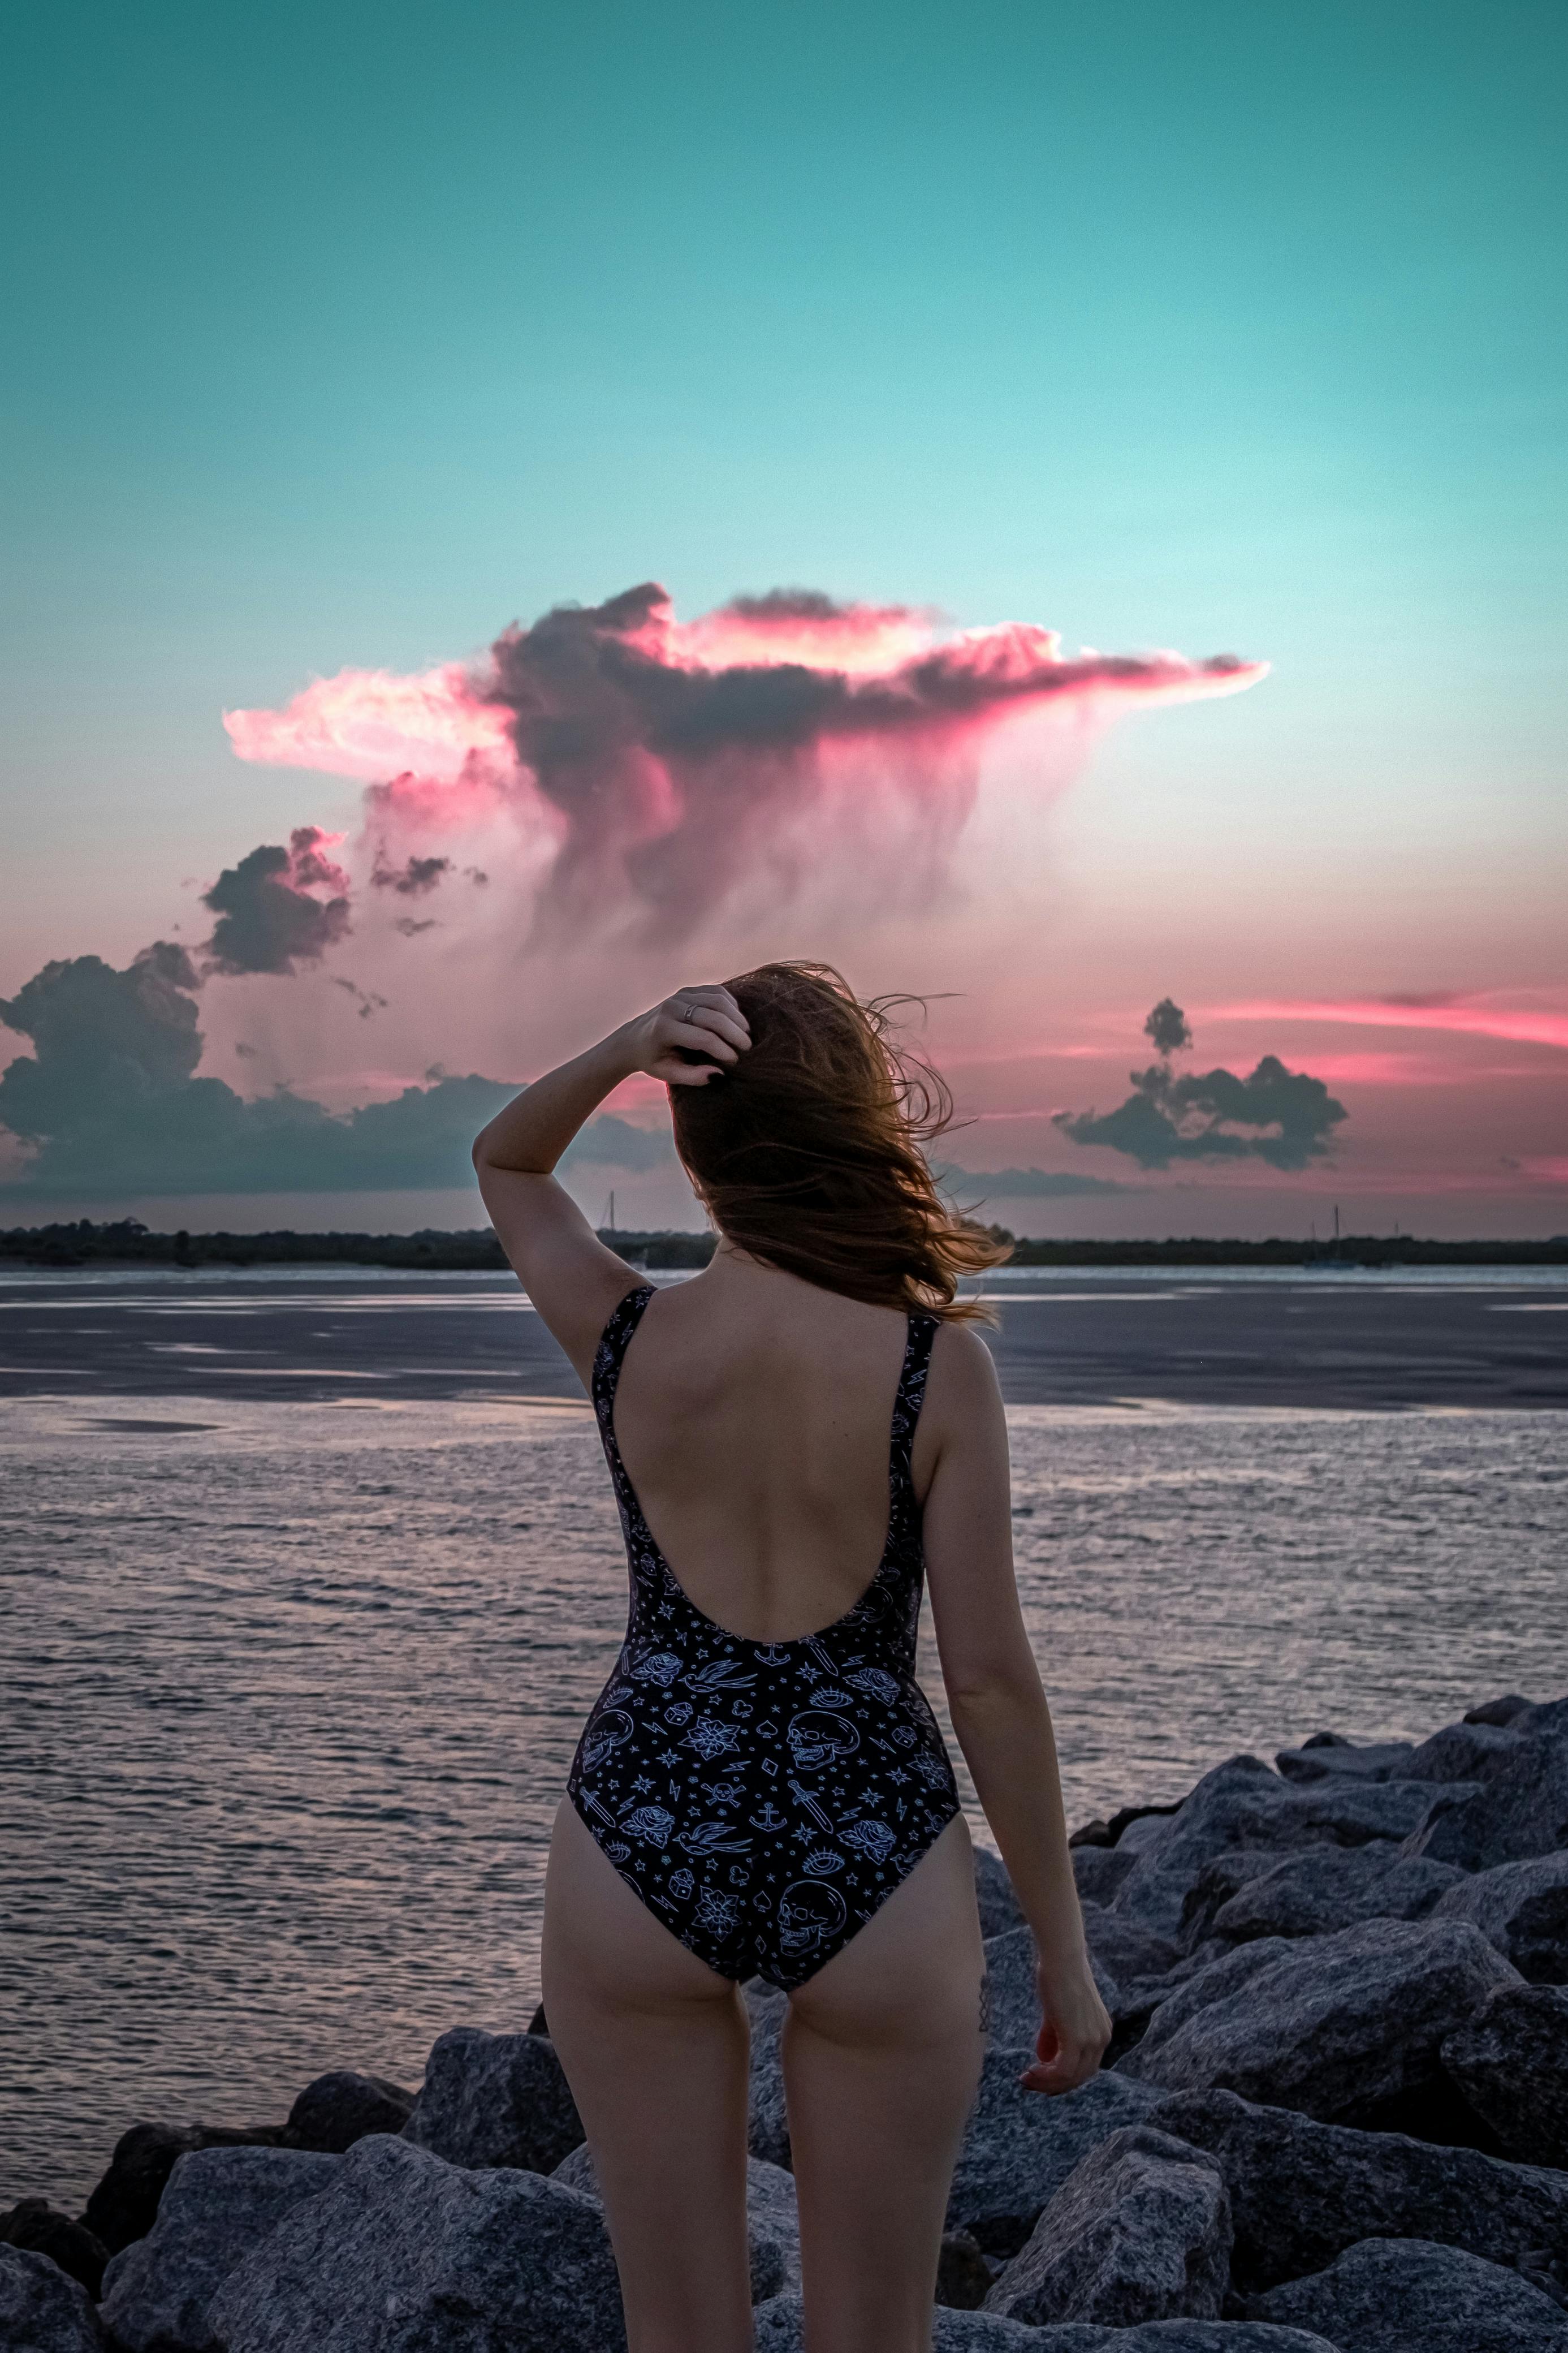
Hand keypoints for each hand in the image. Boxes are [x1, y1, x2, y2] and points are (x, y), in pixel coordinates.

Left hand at [624, 986, 751, 1087]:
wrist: (634, 1038)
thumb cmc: (654, 1059)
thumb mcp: (668, 1074)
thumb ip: (693, 1077)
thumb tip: (720, 1074)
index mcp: (664, 1030)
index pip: (703, 1038)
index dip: (723, 1050)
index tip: (735, 1062)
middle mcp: (672, 1008)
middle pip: (714, 1016)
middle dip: (735, 1033)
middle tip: (747, 1048)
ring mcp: (680, 995)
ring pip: (718, 1000)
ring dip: (736, 1017)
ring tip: (745, 1035)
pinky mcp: (688, 990)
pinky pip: (716, 991)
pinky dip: (730, 1004)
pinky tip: (736, 1020)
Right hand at [1019, 1956, 1111, 2095]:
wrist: (1061, 1959)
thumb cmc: (1057, 1976)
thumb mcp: (1058, 2011)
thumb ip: (1054, 2035)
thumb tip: (1044, 2059)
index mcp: (1101, 2031)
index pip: (1085, 2066)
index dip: (1063, 2076)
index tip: (1040, 2075)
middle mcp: (1102, 2039)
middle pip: (1080, 2077)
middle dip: (1054, 2084)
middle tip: (1030, 2082)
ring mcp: (1092, 2040)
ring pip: (1071, 2078)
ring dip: (1047, 2082)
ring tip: (1027, 2078)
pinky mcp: (1078, 2040)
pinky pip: (1063, 2071)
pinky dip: (1046, 2076)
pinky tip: (1031, 2071)